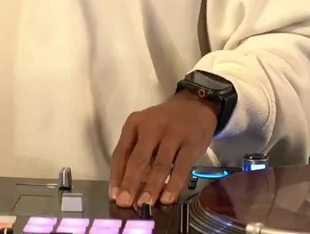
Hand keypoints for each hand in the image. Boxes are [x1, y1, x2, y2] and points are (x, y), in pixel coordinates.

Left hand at [109, 91, 217, 207]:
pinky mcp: (191, 143)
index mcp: (134, 124)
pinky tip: (167, 198)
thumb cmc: (165, 124)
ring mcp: (173, 134)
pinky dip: (173, 185)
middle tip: (125, 204)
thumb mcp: (145, 130)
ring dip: (151, 187)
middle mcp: (151, 126)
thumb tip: (128, 188)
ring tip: (145, 204)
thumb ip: (137, 153)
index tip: (114, 196)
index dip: (117, 176)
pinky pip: (181, 167)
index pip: (121, 152)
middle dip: (130, 183)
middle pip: (138, 159)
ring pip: (160, 165)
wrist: (196, 105)